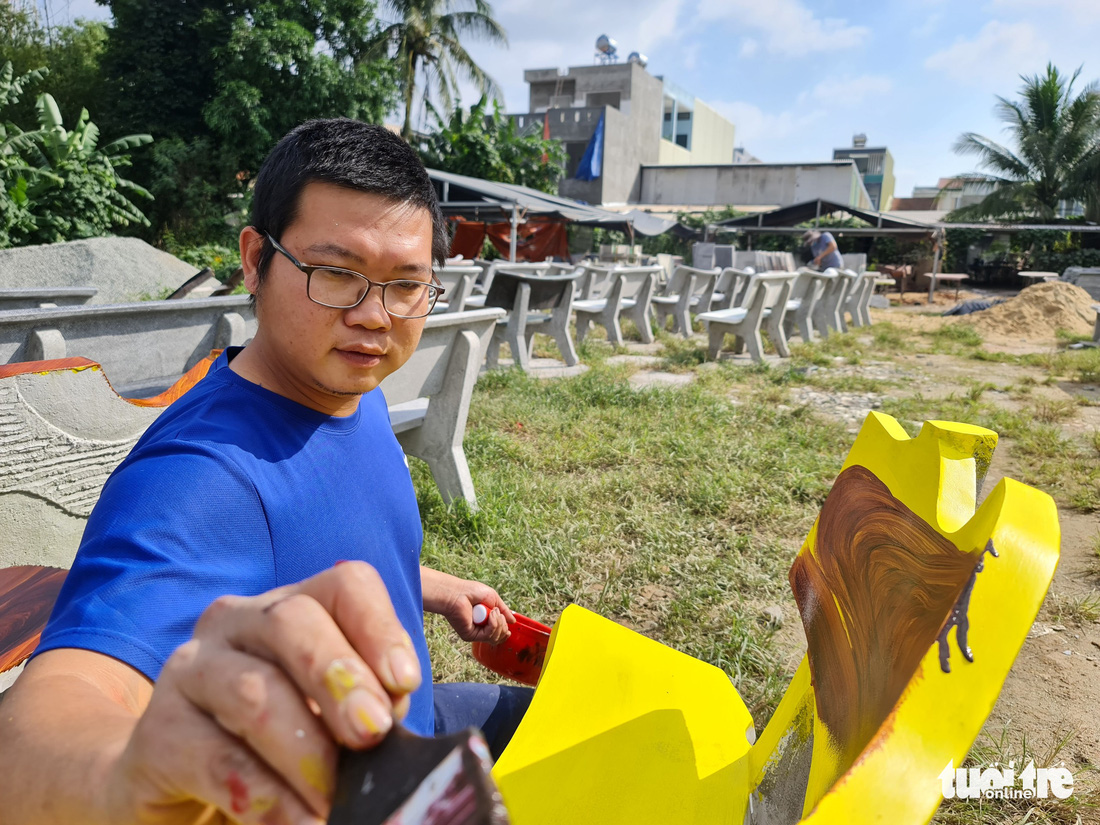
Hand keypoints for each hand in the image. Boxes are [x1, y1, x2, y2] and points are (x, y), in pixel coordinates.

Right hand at [108, 562, 420, 824]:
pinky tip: (299, 823)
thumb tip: (398, 717)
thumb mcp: (330, 717)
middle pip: (293, 621)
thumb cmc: (277, 745)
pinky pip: (216, 758)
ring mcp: (190, 670)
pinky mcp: (157, 733)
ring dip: (305, 749)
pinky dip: (267, 796)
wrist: (172, 786)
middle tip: (372, 734)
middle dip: (339, 677)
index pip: (345, 584)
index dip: (379, 627)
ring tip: (336, 799)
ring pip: (253, 691)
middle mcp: (237, 621)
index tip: (405, 683)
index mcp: (292, 607)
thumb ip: (366, 706)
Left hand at [421, 568, 514, 644]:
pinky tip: (490, 615)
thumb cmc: (473, 592)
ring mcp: (475, 633)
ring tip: (493, 612)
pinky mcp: (470, 635)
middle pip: (499, 638)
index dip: (505, 630)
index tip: (508, 624)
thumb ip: (504, 610)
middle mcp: (480, 629)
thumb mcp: (494, 599)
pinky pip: (489, 636)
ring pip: (495, 638)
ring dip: (499, 623)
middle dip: (503, 626)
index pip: (499, 633)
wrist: (458, 592)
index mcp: (485, 621)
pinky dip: (493, 624)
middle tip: (498, 613)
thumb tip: (513, 621)